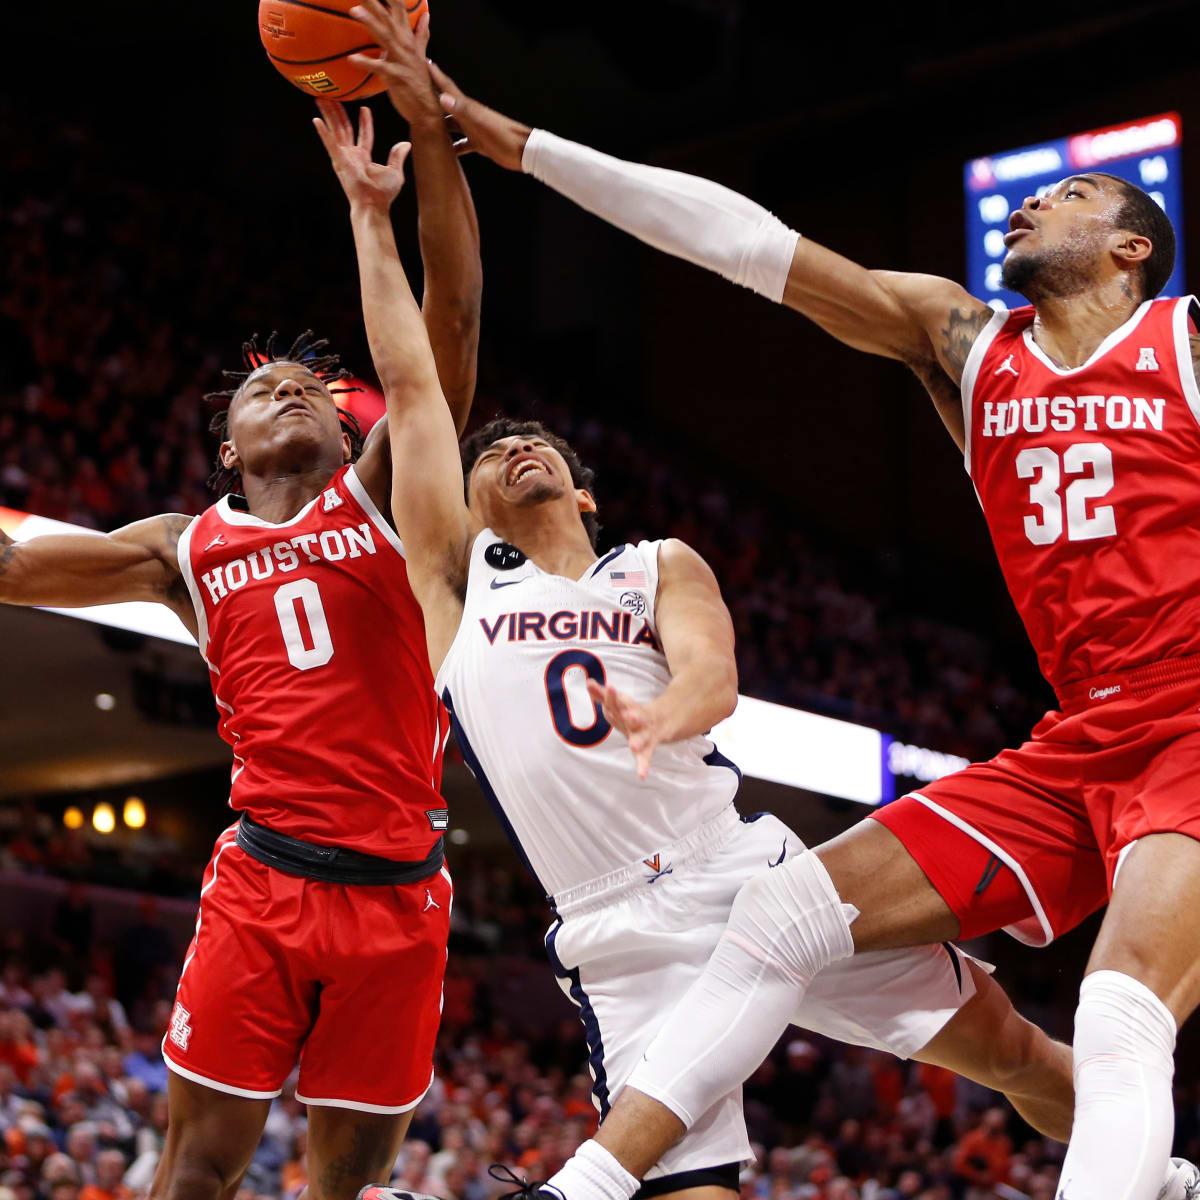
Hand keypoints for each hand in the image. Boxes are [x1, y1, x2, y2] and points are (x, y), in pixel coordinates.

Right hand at [313, 100, 409, 210]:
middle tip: (332, 95)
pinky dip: (323, 132)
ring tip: (321, 98)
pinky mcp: (339, 161)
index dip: (364, 121)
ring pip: (335, 130)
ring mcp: (343, 157)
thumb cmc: (383, 194)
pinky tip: (316, 119)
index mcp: (364, 157)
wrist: (374, 205)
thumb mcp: (395, 172)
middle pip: (343, 128)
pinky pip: (330, 144)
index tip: (364, 108)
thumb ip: (397, 156)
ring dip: (328, 114)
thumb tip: (406, 144)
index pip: (364, 134)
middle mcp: (351, 155)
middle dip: (338, 111)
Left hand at [346, 1, 439, 128]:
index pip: (400, 9)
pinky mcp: (396, 76)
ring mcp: (401, 60)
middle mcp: (405, 45)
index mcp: (409, 38)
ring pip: (384, 36)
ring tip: (353, 11)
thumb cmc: (420, 82)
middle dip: (374, 2)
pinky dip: (365, 63)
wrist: (427, 109)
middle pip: (388, 17)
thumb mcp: (421, 54)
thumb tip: (426, 14)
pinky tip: (351, 59)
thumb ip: (421, 34)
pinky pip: (379, 68)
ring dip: (369, 23)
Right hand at [427, 62, 531, 170]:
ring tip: (422, 124)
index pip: (447, 87)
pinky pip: (461, 143)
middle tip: (416, 93)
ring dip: (438, 124)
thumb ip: (462, 110)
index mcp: (468, 107)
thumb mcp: (481, 123)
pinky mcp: (479, 143)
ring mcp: (474, 129)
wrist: (523, 151)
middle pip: (446, 105)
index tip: (423, 61)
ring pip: (452, 125)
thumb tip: (442, 97)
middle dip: (431, 98)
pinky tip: (443, 151)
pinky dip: (452, 146)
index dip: (435, 75)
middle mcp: (469, 115)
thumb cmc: (503, 135)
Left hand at [587, 680, 663, 778]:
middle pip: (636, 716)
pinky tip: (642, 776)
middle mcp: (639, 719)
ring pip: (643, 737)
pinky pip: (646, 757)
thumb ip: (603, 695)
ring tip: (634, 746)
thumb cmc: (632, 711)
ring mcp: (645, 733)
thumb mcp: (619, 703)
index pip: (620, 700)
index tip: (609, 687)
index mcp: (629, 707)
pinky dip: (644, 766)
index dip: (613, 695)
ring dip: (638, 741)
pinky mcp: (648, 747)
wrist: (662, 720)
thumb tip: (587, 682)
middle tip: (629, 715)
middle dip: (633, 716)